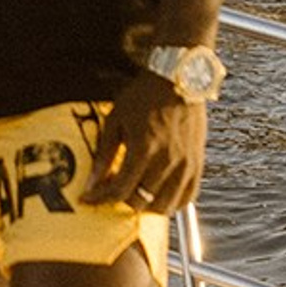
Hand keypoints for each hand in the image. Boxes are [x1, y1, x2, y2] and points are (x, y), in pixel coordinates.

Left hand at [81, 73, 205, 212]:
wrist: (180, 80)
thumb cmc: (144, 96)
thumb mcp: (116, 118)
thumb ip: (104, 153)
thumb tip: (91, 182)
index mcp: (144, 148)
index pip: (119, 190)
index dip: (100, 198)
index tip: (88, 198)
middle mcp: (167, 161)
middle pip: (140, 201)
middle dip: (121, 200)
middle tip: (113, 190)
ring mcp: (185, 165)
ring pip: (164, 206)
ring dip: (146, 205)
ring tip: (135, 194)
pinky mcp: (198, 164)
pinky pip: (187, 198)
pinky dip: (172, 203)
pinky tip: (158, 195)